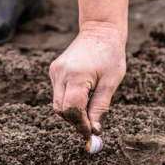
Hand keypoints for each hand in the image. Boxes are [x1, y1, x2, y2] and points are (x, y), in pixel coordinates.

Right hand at [50, 21, 126, 141]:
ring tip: (89, 107)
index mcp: (76, 75)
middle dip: (75, 120)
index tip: (90, 134)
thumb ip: (100, 108)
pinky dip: (68, 99)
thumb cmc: (110, 56)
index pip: (71, 109)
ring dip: (72, 111)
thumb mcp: (110, 84)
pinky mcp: (54, 69)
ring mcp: (55, 70)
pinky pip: (58, 92)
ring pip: (58, 102)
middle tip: (91, 126)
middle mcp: (61, 73)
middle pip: (61, 109)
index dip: (80, 125)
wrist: (100, 30)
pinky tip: (83, 93)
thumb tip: (94, 130)